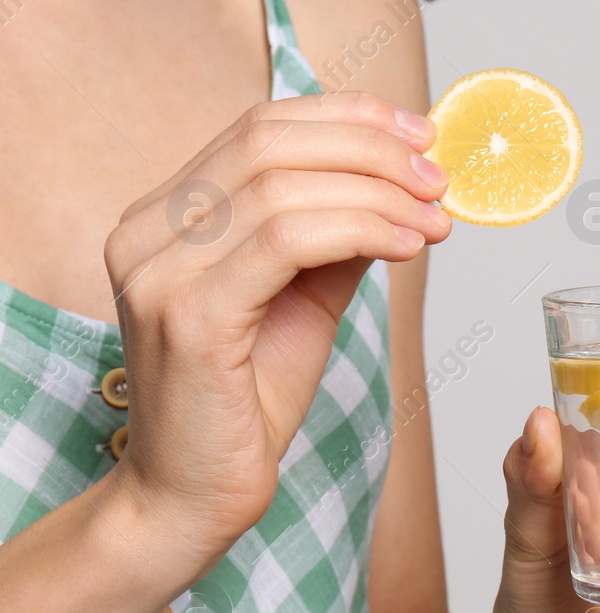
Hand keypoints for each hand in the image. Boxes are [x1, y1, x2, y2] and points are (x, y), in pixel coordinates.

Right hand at [104, 92, 451, 571]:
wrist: (194, 494)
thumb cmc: (246, 400)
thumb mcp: (303, 298)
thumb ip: (338, 236)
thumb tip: (404, 184)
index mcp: (166, 215)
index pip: (259, 126)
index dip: (348, 118)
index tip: (421, 135)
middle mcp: (148, 231)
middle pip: (269, 141)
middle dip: (372, 150)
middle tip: (438, 180)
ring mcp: (160, 270)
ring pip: (283, 186)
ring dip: (379, 194)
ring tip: (436, 221)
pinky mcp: (192, 316)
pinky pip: (287, 241)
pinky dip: (360, 230)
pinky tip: (407, 245)